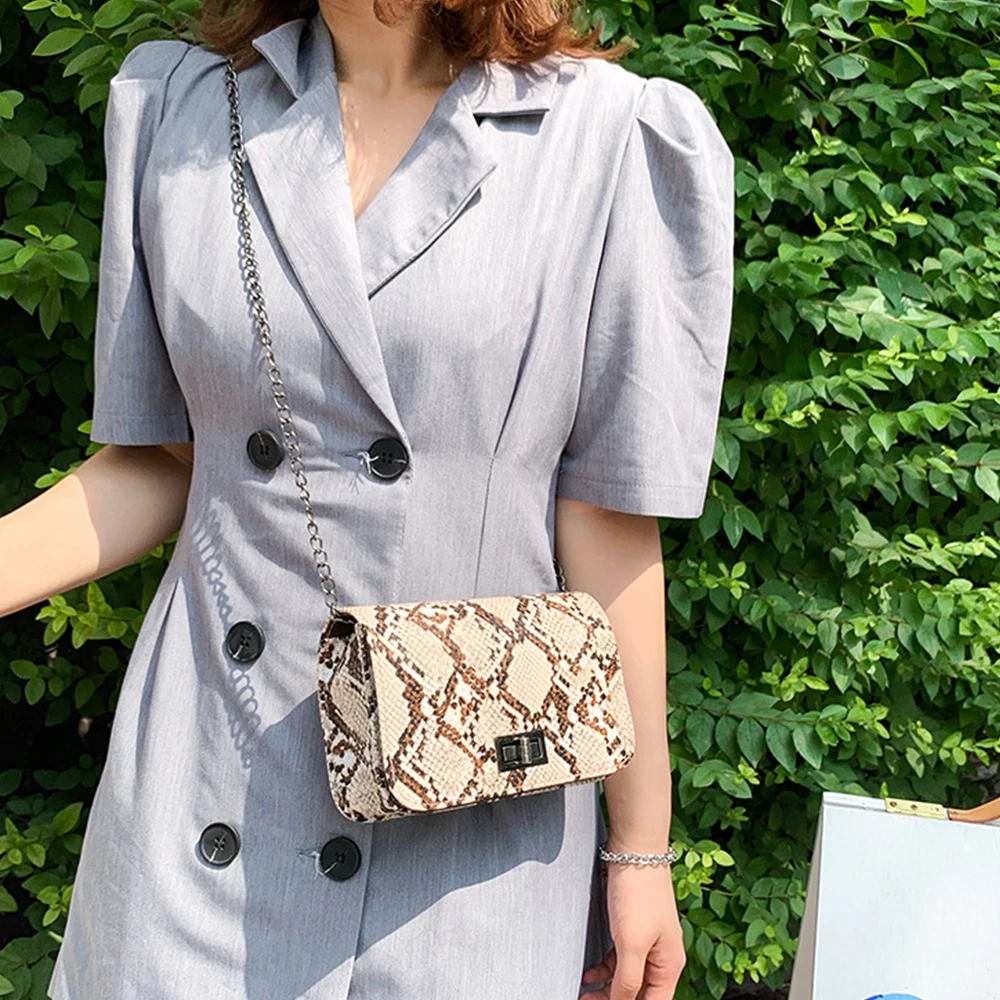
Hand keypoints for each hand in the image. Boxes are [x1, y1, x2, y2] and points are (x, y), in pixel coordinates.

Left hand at [578, 860, 685, 999]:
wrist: (634, 849)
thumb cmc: (639, 891)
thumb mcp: (632, 943)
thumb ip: (628, 980)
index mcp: (669, 965)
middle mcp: (662, 956)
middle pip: (639, 993)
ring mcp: (647, 940)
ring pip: (627, 977)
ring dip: (607, 989)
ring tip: (585, 994)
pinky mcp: (633, 927)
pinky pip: (620, 958)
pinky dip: (605, 969)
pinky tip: (589, 974)